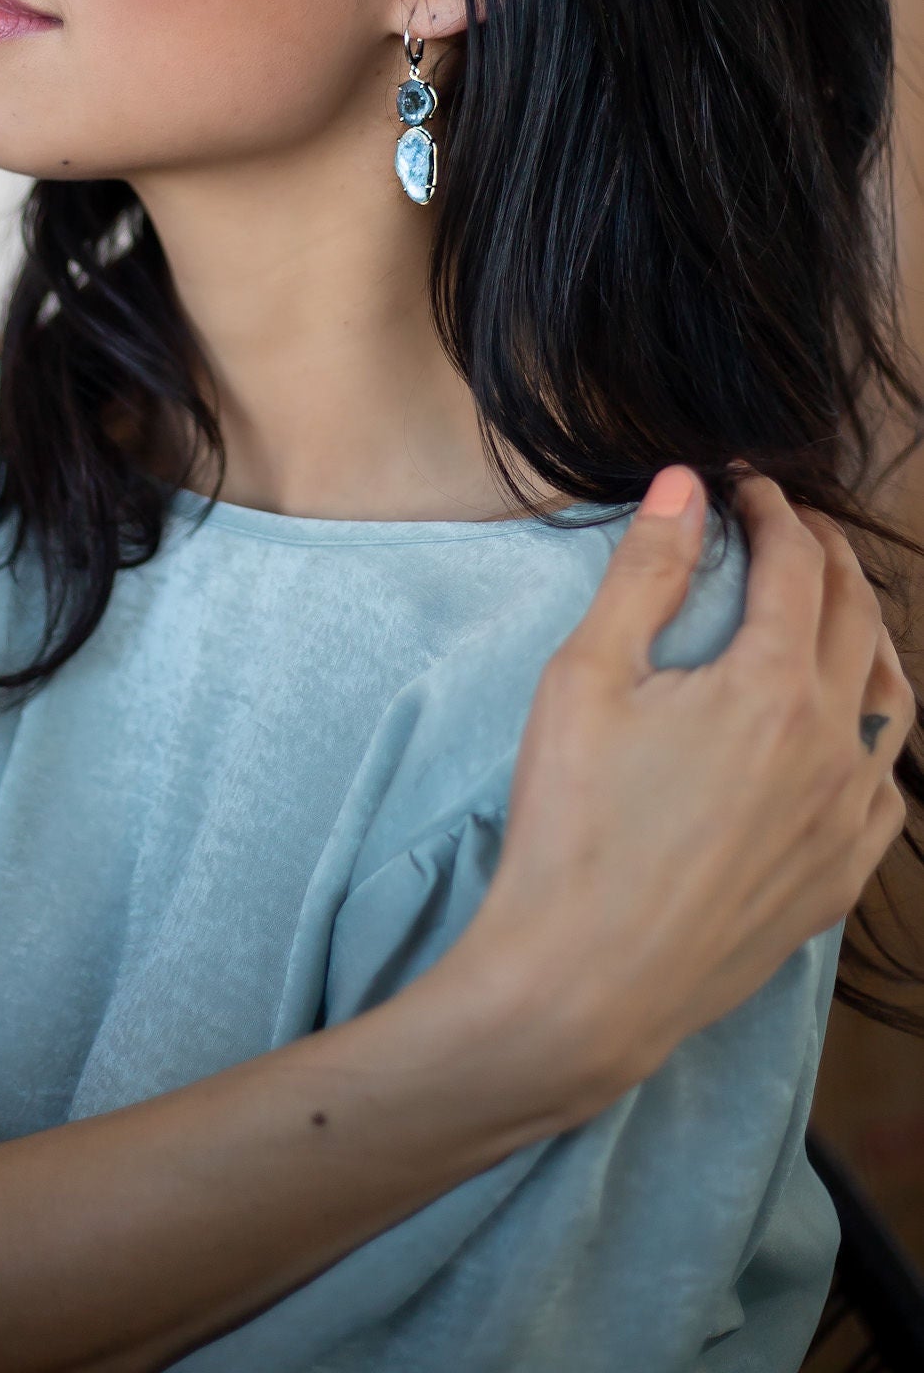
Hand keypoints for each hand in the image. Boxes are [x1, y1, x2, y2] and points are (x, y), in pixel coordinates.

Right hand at [458, 466, 913, 1100]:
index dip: (770, 510)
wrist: (584, 979)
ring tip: (832, 606)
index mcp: (770, 685)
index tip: (743, 486)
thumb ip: (644, 574)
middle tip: (787, 524)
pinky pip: (887, 785)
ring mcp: (847, 819)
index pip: (794, 565)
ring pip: (892, 696)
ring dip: (866, 632)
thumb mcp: (585, 678)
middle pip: (855, 616)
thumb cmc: (573, 823)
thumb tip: (685, 485)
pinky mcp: (839, 878)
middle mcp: (832, 745)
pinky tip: (844, 729)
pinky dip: (874, 731)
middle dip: (824, 554)